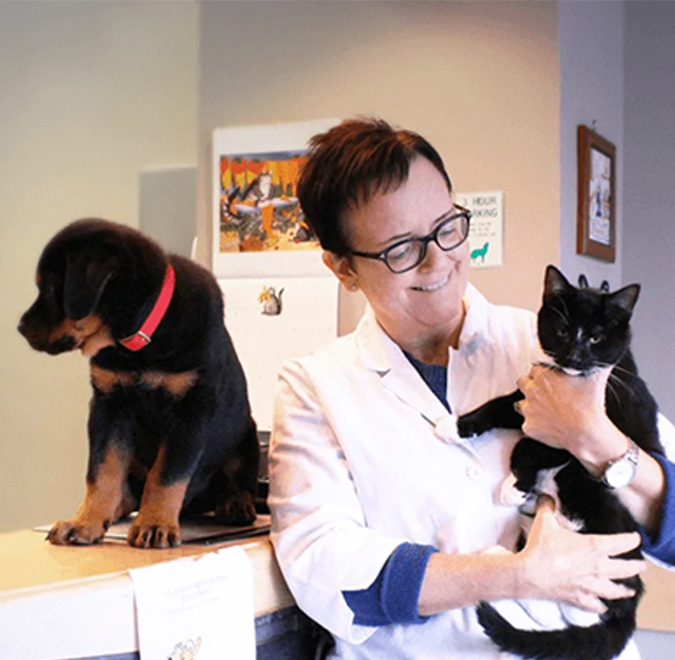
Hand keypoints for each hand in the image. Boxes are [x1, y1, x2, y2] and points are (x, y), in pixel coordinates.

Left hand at [516, 365, 624, 471]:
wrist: (587, 433)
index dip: (543, 373)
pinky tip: (547, 424)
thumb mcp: (596, 376)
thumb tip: (601, 353)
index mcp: (543, 376)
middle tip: (546, 393)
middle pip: (523, 382)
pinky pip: (527, 423)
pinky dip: (535, 424)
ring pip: (521, 403)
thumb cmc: (590, 405)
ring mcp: (528, 409)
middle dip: (532, 386)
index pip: (535, 369)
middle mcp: (532, 391)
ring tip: (545, 409)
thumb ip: (595, 362)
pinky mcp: (528, 426)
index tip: (551, 379)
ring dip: (530, 404)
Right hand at [517, 496, 645, 612]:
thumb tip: (546, 498)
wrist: (529, 574)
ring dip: (624, 590)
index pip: (622, 543)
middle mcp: (596, 568)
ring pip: (614, 590)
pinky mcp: (579, 598)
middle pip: (625, 569)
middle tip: (641, 566)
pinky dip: (601, 606)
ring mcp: (589, 585)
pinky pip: (595, 605)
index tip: (635, 538)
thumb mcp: (544, 521)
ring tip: (629, 590)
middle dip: (635, 567)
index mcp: (593, 547)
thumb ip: (547, 507)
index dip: (631, 540)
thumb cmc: (540, 549)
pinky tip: (603, 607)